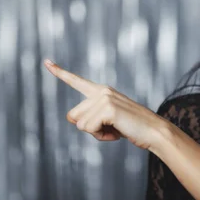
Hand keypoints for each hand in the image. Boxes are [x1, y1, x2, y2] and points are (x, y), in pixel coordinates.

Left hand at [43, 59, 166, 150]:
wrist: (154, 131)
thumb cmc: (132, 127)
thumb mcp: (108, 120)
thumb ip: (91, 116)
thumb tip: (71, 118)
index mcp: (101, 91)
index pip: (76, 81)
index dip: (59, 72)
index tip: (46, 62)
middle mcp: (101, 91)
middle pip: (73, 116)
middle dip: (88, 127)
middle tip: (111, 127)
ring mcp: (104, 98)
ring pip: (81, 125)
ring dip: (97, 133)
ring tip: (116, 129)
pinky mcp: (108, 108)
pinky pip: (89, 129)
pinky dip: (102, 136)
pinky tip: (117, 132)